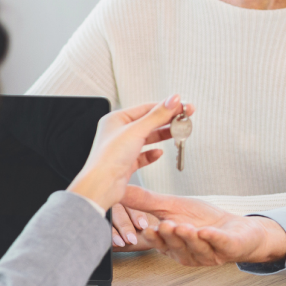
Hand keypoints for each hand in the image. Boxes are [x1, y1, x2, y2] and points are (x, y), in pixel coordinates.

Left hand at [67, 96, 193, 211]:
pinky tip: (159, 153)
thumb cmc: (109, 157)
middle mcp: (118, 132)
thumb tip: (173, 99)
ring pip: (147, 138)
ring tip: (177, 133)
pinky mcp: (126, 163)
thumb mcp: (137, 131)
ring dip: (162, 136)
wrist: (101, 186)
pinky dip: (152, 154)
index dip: (166, 107)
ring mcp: (122, 148)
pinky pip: (143, 155)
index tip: (182, 106)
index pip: (146, 108)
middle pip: (148, 122)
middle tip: (185, 119)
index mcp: (116, 119)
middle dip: (167, 121)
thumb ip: (157, 115)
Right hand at [120, 186, 285, 265]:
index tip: (146, 229)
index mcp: (171, 246)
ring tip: (185, 227)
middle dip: (171, 237)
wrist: (238, 229)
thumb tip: (119, 189)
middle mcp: (187, 254)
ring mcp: (208, 254)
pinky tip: (208, 231)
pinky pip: (220, 244)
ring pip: (196, 247)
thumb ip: (146, 201)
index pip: (158, 243)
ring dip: (190, 238)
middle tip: (165, 225)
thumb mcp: (173, 206)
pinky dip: (214, 238)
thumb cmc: (203, 219)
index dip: (153, 238)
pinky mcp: (228, 249)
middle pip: (176, 247)